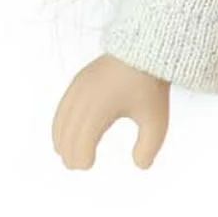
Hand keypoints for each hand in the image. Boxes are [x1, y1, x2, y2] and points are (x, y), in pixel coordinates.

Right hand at [52, 53, 170, 168]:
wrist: (146, 50)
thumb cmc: (151, 87)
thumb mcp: (156, 120)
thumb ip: (149, 146)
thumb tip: (141, 166)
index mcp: (101, 108)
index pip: (82, 141)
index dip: (81, 157)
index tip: (89, 165)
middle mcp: (84, 97)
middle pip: (67, 133)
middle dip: (70, 152)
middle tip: (79, 166)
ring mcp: (78, 87)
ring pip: (61, 120)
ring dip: (62, 139)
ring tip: (69, 155)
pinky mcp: (78, 80)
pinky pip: (62, 107)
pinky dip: (60, 124)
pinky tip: (65, 135)